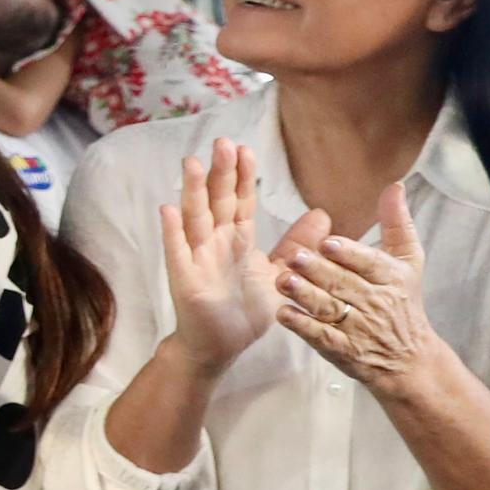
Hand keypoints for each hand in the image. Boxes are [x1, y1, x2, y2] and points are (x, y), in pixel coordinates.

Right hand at [158, 140, 290, 373]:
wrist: (218, 347)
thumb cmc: (244, 311)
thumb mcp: (280, 273)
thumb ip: (296, 245)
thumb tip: (323, 215)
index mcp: (237, 240)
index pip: (240, 202)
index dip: (242, 176)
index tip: (245, 149)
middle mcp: (215, 244)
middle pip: (217, 202)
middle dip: (219, 173)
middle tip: (222, 142)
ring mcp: (197, 259)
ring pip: (195, 219)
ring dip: (192, 191)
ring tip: (192, 163)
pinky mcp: (185, 280)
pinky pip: (176, 251)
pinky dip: (171, 231)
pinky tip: (166, 209)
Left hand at [278, 183, 450, 399]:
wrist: (409, 358)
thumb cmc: (403, 300)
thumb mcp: (408, 261)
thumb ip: (397, 223)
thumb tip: (395, 186)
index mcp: (391, 277)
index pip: (369, 263)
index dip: (349, 254)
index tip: (327, 242)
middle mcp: (375, 301)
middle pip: (344, 284)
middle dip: (318, 271)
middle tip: (294, 257)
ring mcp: (358, 328)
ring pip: (329, 308)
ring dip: (305, 295)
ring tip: (282, 280)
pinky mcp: (343, 350)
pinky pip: (321, 337)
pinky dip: (302, 326)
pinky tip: (282, 314)